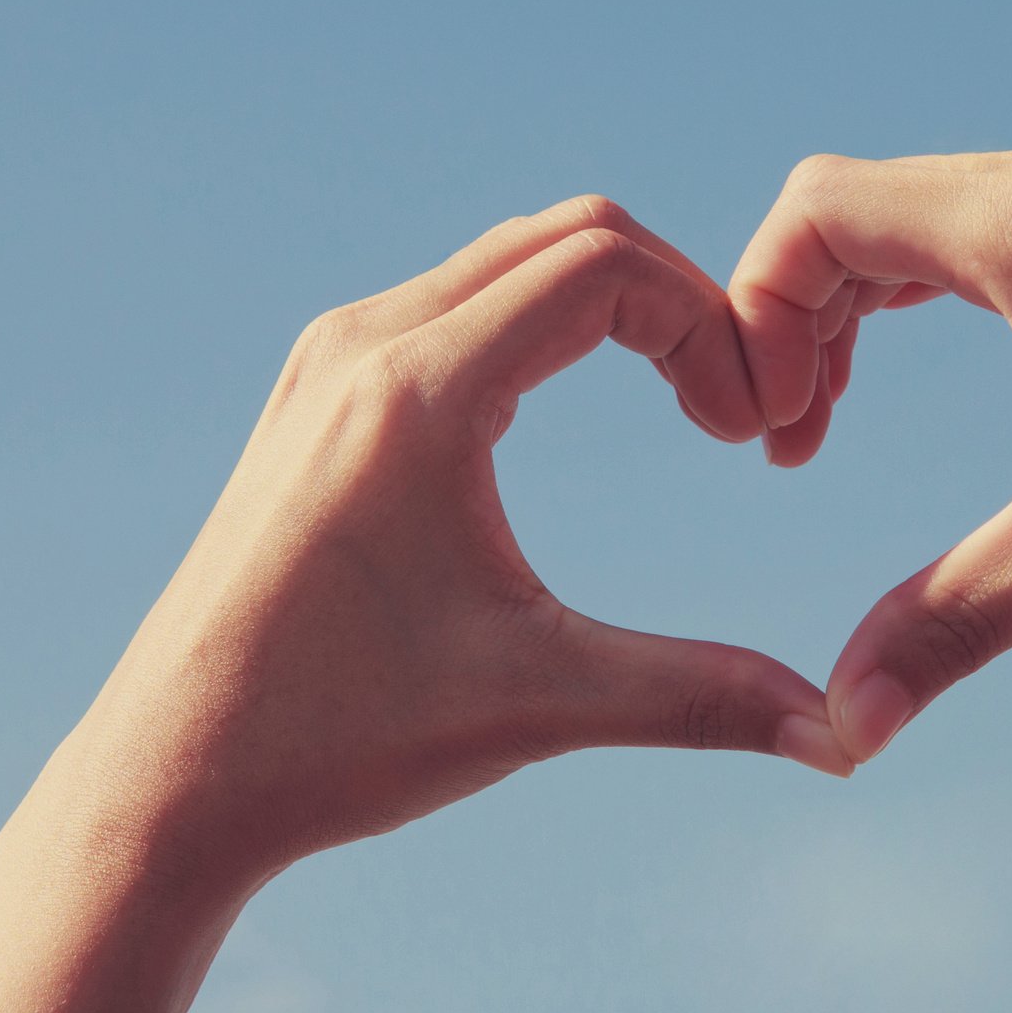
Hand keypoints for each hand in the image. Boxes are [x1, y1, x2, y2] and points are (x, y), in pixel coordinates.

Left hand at [0, 197, 848, 1012]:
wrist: (171, 778)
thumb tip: (840, 740)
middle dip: (675, 300)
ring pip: (505, 261)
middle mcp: (363, 346)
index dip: (709, 325)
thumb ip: (698, 698)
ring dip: (608, 304)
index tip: (746, 431)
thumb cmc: (339, 740)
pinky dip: (538, 321)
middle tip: (731, 407)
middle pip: (565, 234)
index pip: (605, 266)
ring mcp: (328, 361)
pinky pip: (450, 300)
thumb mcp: (536, 704)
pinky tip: (568, 406)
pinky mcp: (313, 394)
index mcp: (418, 393)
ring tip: (676, 401)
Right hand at [725, 137, 1011, 761]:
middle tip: (795, 442)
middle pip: (859, 207)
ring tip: (840, 414)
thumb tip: (843, 723)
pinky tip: (937, 362)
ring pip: (928, 211)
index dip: (755, 308)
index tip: (769, 426)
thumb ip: (951, 619)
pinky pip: (994, 220)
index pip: (819, 211)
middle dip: (798, 318)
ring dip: (861, 303)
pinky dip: (931, 285)